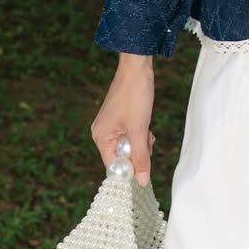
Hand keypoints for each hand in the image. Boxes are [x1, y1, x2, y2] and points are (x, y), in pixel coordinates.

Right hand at [90, 54, 157, 183]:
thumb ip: (141, 157)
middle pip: (121, 157)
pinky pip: (130, 135)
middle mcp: (102, 133)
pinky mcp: (120, 119)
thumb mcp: (140, 129)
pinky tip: (146, 125)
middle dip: (138, 152)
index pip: (113, 166)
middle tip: (147, 140)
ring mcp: (111, 125)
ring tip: (147, 130)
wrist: (137, 66)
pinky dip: (140, 134)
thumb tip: (142, 181)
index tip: (144, 169)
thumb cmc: (135, 95)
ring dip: (141, 143)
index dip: (129, 170)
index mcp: (101, 137)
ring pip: (128, 146)